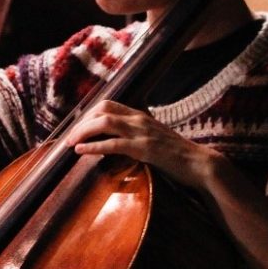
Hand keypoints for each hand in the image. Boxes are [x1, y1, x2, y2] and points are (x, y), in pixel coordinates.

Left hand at [65, 100, 222, 188]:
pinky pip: (113, 144)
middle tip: (68, 137)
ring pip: (104, 123)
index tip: (76, 127)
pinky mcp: (144, 149)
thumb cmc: (177, 155)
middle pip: (102, 110)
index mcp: (141, 116)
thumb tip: (117, 140)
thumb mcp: (154, 139)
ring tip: (69, 143)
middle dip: (81, 123)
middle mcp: (139, 119)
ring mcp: (142, 132)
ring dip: (83, 132)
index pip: (108, 104)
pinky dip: (93, 146)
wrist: (200, 164)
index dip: (89, 114)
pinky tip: (81, 152)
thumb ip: (137, 135)